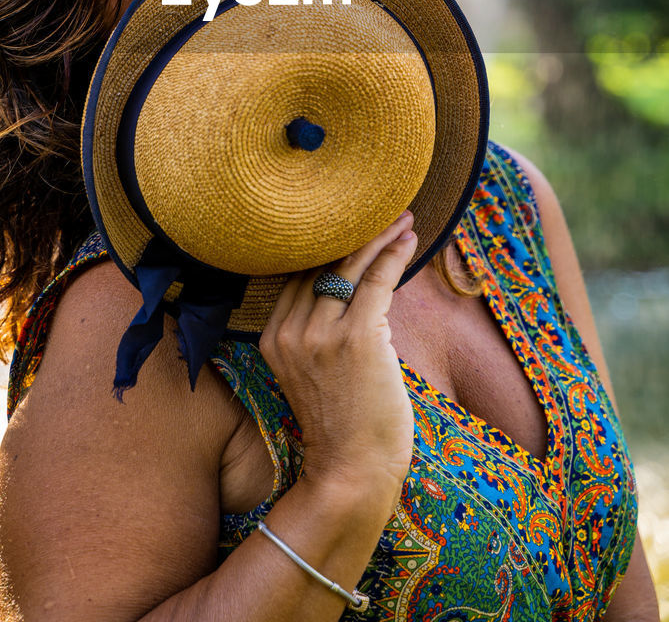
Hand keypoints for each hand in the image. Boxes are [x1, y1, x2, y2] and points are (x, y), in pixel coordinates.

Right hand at [259, 211, 416, 517]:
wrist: (351, 473)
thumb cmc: (343, 426)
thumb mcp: (313, 372)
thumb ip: (320, 331)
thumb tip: (355, 285)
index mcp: (273, 337)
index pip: (299, 275)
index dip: (326, 246)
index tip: (349, 224)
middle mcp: (290, 330)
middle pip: (320, 263)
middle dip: (353, 233)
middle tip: (381, 209)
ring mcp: (320, 334)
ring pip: (349, 265)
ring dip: (378, 236)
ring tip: (401, 218)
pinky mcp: (356, 338)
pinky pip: (377, 281)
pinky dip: (394, 255)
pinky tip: (409, 239)